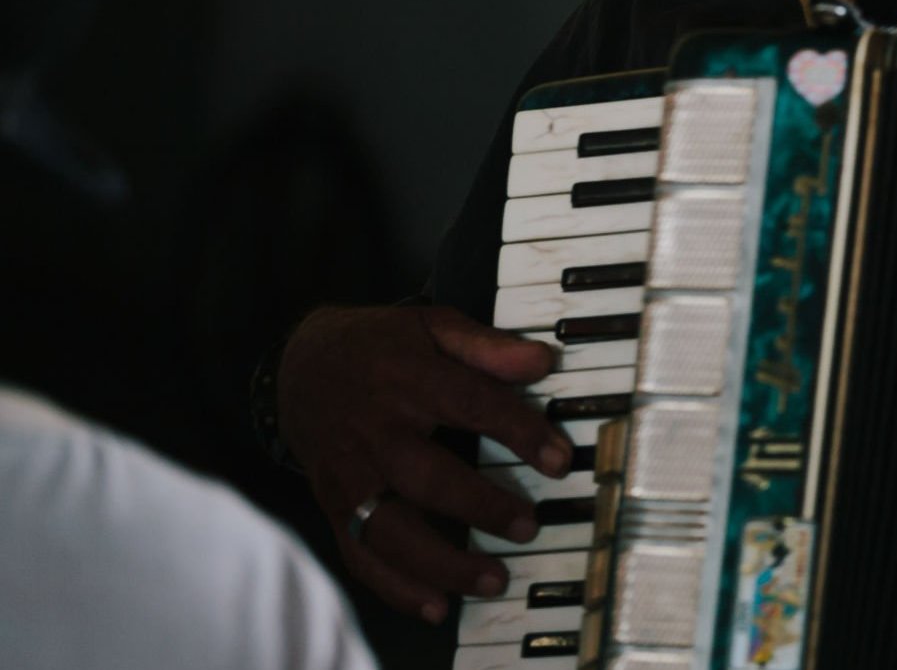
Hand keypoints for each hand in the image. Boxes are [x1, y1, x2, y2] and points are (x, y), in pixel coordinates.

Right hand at [277, 304, 571, 622]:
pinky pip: (360, 554)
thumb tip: (542, 361)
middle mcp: (376, 433)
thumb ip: (486, 346)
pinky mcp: (333, 506)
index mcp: (408, 381)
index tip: (561, 461)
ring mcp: (350, 475)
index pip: (472, 406)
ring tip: (492, 579)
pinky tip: (435, 605)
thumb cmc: (380, 346)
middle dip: (480, 506)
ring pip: (391, 528)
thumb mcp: (432, 326)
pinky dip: (395, 587)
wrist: (299, 364)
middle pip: (428, 477)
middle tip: (528, 526)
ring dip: (442, 562)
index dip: (519, 433)